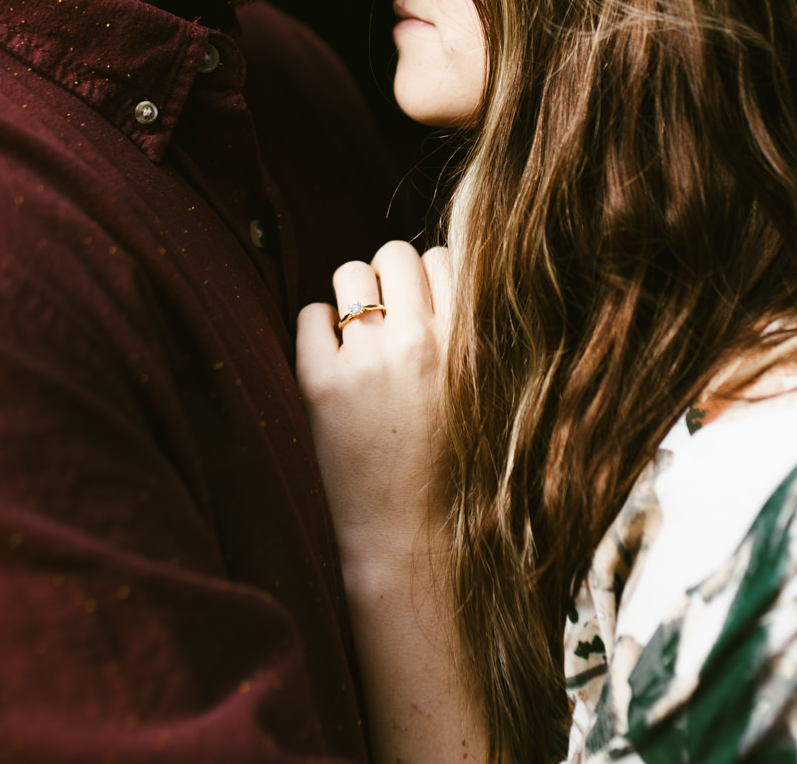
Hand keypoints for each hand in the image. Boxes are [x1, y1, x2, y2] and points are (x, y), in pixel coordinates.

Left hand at [296, 241, 455, 574]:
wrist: (413, 544)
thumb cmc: (457, 475)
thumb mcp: (485, 396)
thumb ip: (470, 340)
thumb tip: (441, 281)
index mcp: (469, 344)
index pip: (444, 259)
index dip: (429, 282)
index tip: (422, 311)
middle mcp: (419, 341)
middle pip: (397, 253)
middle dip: (389, 279)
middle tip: (386, 319)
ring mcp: (367, 359)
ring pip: (351, 273)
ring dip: (353, 298)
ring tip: (357, 338)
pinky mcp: (320, 383)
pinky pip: (311, 314)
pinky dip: (318, 330)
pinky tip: (330, 361)